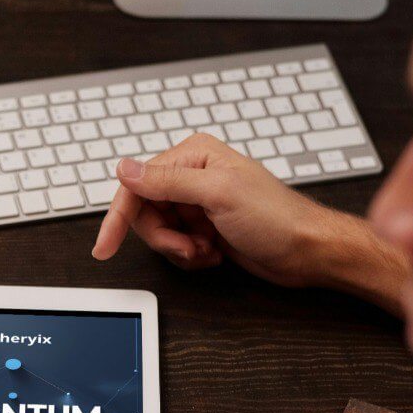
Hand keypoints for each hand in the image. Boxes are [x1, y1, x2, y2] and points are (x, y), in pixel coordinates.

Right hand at [91, 135, 408, 312]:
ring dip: (179, 249)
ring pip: (158, 233)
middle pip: (144, 212)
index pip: (137, 184)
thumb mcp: (218, 194)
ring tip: (207, 249)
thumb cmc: (276, 218)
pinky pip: (175, 247)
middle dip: (163, 238)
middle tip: (187, 246)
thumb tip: (125, 167)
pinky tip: (215, 253)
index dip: (119, 217)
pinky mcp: (203, 228)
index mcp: (193, 155)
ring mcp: (197, 204)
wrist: (307, 252)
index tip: (105, 246)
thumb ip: (167, 180)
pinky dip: (190, 257)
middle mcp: (191, 176)